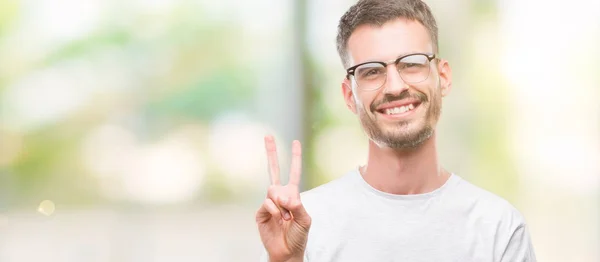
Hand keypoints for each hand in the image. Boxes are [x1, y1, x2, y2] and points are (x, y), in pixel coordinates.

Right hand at [256, 135, 310, 261]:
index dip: (295, 158)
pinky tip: (278, 220)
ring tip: (286, 219)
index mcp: (292, 195)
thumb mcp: (305, 219)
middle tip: (268, 135)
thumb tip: (284, 195)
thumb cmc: (298, 236)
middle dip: (271, 153)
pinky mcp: (260, 212)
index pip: (294, 172)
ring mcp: (269, 203)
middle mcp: (279, 196)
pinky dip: (275, 211)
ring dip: (282, 205)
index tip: (295, 142)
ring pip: (273, 191)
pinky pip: (268, 203)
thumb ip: (297, 204)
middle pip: (274, 170)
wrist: (286, 251)